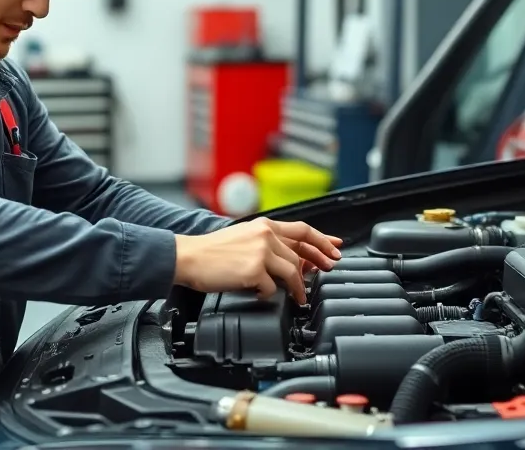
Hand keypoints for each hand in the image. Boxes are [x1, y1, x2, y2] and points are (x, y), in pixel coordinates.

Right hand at [173, 217, 341, 304]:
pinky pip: (271, 288)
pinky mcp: (254, 271)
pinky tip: (259, 294)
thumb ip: (267, 244)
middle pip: (300, 255)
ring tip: (298, 298)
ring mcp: (261, 253)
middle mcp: (265, 236)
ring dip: (297, 288)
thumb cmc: (211, 251)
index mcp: (264, 225)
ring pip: (291, 273)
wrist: (188, 257)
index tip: (335, 248)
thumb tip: (291, 260)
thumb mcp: (243, 238)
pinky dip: (267, 294)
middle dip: (316, 267)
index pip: (303, 230)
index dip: (323, 240)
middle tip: (325, 274)